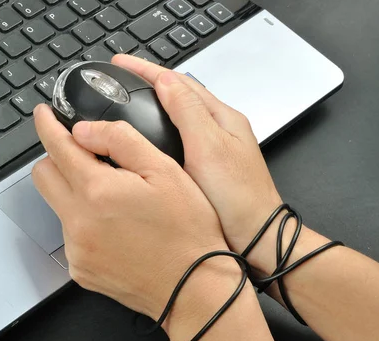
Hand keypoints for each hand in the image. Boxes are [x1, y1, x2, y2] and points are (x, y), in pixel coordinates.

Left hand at [31, 105, 302, 340]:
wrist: (194, 289)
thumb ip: (120, 141)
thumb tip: (83, 130)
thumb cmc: (188, 231)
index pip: (56, 147)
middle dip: (57, 159)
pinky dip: (84, 224)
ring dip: (75, 194)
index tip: (44, 114)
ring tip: (116, 201)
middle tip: (86, 157)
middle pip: (42, 176)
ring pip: (57, 206)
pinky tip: (116, 228)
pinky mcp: (80, 270)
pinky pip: (70, 236)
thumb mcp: (165, 171)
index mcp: (97, 191)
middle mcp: (78, 222)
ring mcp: (77, 250)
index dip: (47, 125)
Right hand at [110, 55, 283, 271]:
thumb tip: (167, 81)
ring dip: (155, 104)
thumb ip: (188, 113)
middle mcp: (219, 129)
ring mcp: (213, 149)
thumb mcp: (210, 148)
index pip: (180, 82)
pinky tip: (147, 140)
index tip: (122, 63)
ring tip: (130, 100)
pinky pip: (179, 138)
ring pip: (179, 116)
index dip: (148, 70)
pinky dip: (160, 130)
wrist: (256, 239)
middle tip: (121, 77)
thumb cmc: (239, 198)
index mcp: (222, 118)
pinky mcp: (205, 169)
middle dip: (150, 82)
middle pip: (180, 94)